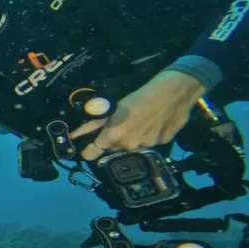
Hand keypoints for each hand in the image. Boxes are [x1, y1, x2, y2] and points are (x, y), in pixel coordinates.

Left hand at [70, 71, 206, 160]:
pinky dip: (147, 136)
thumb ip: (94, 124)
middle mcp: (128, 146)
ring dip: (130, 139)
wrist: (174, 92)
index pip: (91, 154)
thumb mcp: (113, 108)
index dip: (88, 151)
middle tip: (118, 125)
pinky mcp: (161, 144)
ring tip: (138, 122)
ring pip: (130, 147)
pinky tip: (152, 123)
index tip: (87, 147)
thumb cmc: (140, 96)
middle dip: (111, 141)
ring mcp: (146, 146)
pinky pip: (148, 144)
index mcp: (113, 136)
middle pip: (112, 150)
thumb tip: (74, 134)